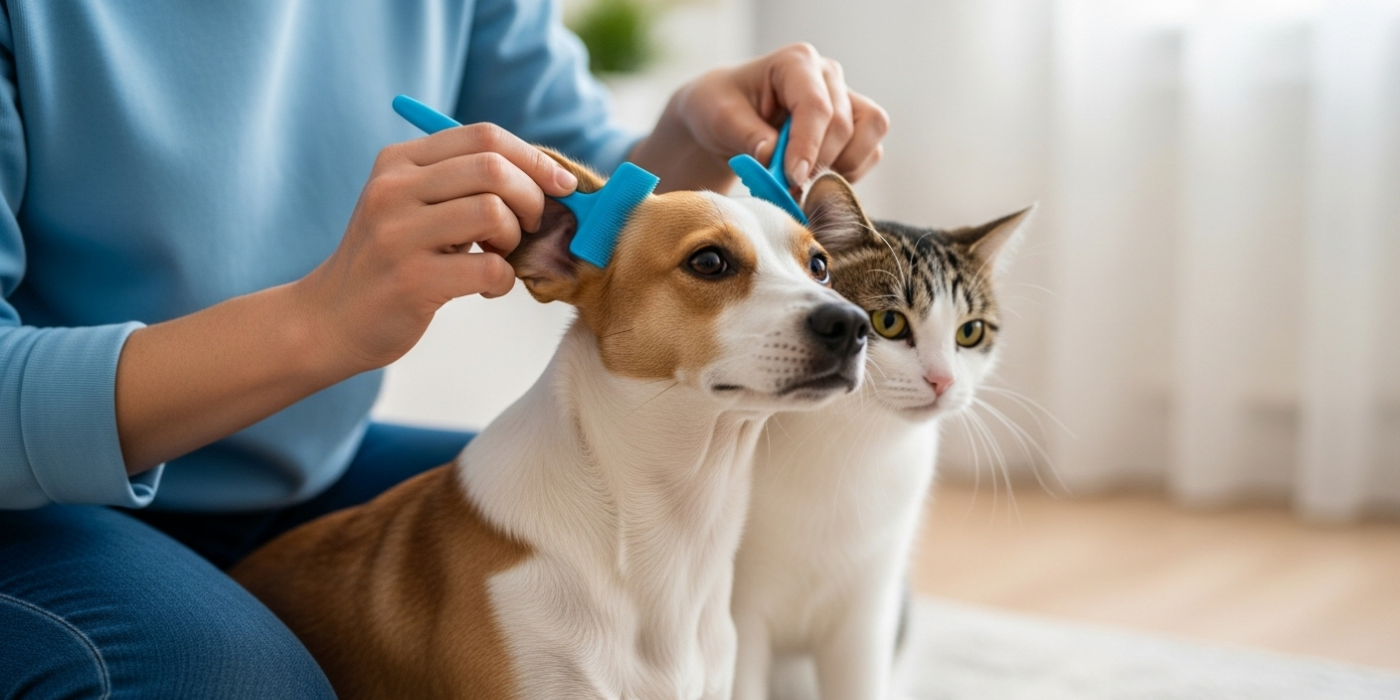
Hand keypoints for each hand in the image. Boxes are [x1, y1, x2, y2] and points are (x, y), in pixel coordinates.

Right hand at [296, 123, 578, 372]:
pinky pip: (489, 268)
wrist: (331, 319)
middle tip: (529, 226)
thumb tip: (550, 180)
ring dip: (515, 238)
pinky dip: (504, 280)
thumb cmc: (391, 261)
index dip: (534, 158)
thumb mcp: (412, 206)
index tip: (563, 185)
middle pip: (493, 168)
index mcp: (398, 161)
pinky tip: (486, 288)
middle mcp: (392, 189)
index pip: (484, 136)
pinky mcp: (411, 281)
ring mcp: (398, 234)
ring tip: (500, 255)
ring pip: (493, 212)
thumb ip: (464, 184)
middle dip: (532, 197)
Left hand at [631, 42, 889, 192]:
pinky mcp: (855, 125)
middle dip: (816, 162)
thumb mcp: (720, 119)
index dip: (808, 146)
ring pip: (870, 133)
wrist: (725, 119)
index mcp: (796, 62)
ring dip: (842, 167)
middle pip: (843, 125)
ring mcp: (845, 98)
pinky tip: (818, 179)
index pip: (815, 105)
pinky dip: (850, 173)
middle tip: (787, 184)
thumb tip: (774, 157)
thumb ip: (747, 136)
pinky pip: (872, 151)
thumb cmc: (720, 109)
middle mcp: (827, 75)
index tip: (793, 179)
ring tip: (804, 180)